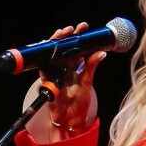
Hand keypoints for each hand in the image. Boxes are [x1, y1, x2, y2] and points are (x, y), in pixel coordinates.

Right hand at [22, 22, 102, 139]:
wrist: (70, 119)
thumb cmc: (79, 103)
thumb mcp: (87, 82)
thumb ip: (91, 67)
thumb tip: (102, 53)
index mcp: (75, 67)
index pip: (77, 48)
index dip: (79, 37)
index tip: (84, 27)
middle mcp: (64, 67)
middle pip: (63, 47)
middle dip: (67, 36)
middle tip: (73, 28)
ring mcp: (55, 71)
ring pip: (53, 53)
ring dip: (55, 42)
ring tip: (62, 33)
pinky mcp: (47, 78)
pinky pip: (43, 65)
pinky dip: (44, 56)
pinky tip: (47, 45)